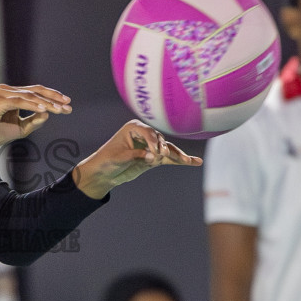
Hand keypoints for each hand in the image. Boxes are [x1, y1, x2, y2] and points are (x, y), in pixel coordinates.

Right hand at [0, 85, 71, 154]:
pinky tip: (45, 110)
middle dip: (53, 98)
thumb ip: (34, 121)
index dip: (52, 98)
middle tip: (68, 105)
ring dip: (47, 103)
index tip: (67, 106)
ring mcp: (1, 93)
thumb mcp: (20, 129)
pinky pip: (20, 102)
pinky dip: (33, 105)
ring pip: (30, 96)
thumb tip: (48, 113)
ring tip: (60, 109)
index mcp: (11, 95)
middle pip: (35, 91)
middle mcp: (6, 90)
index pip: (35, 93)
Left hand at [71, 120, 200, 198]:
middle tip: (164, 156)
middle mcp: (145, 135)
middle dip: (165, 149)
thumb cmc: (107, 160)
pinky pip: (170, 159)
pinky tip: (196, 162)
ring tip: (190, 161)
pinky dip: (181, 161)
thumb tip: (153, 157)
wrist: (104, 173)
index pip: (148, 132)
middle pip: (161, 140)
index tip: (154, 152)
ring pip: (168, 150)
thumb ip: (136, 156)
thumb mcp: (118, 157)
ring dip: (179, 155)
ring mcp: (152, 147)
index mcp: (134, 128)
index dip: (152, 141)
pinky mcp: (155, 158)